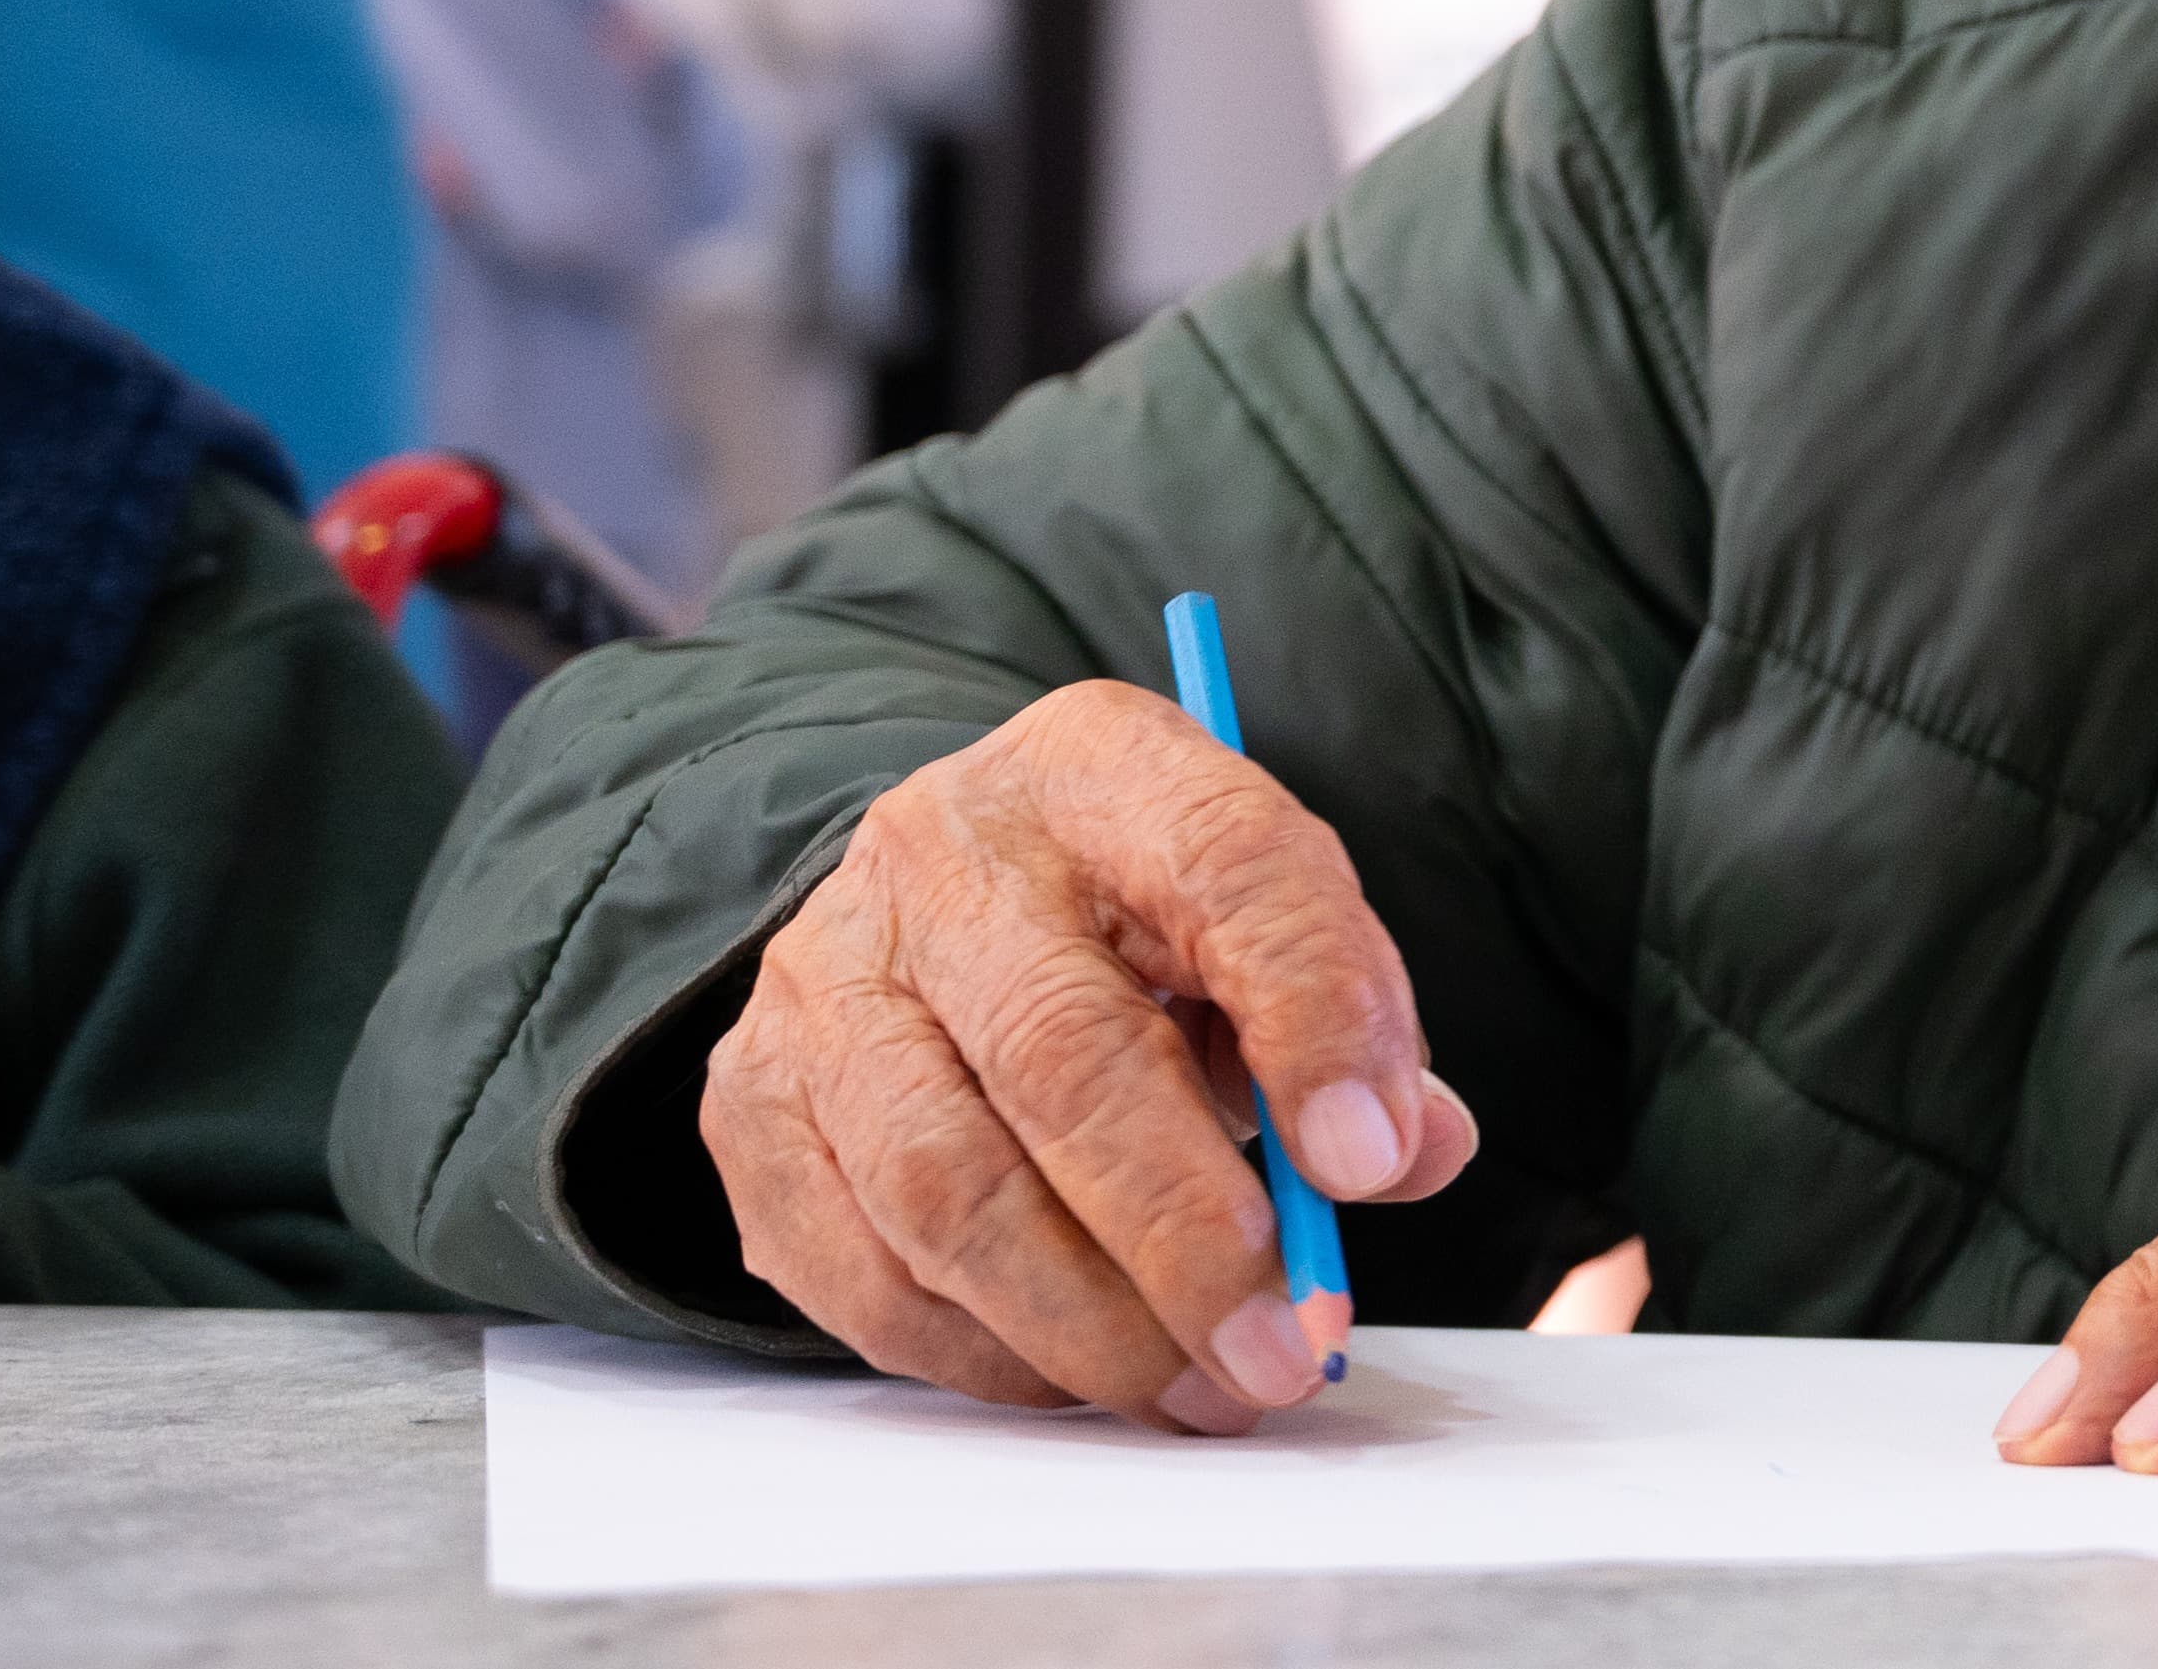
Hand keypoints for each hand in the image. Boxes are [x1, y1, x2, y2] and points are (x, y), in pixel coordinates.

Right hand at [698, 681, 1478, 1433]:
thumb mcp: (1265, 926)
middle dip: (1188, 1239)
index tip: (1370, 1165)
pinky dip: (983, 1354)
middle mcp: (942, 854)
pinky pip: (862, 1270)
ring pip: (947, 1190)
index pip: (1228, 868)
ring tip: (1198, 1389)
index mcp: (1107, 767)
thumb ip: (1354, 1027)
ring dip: (1090, 1326)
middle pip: (1066, 1059)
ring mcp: (824, 978)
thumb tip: (1406, 1153)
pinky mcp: (751, 1102)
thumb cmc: (1138, 923)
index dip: (1313, 1018)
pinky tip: (1076, 1375)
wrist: (945, 896)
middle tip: (1281, 1350)